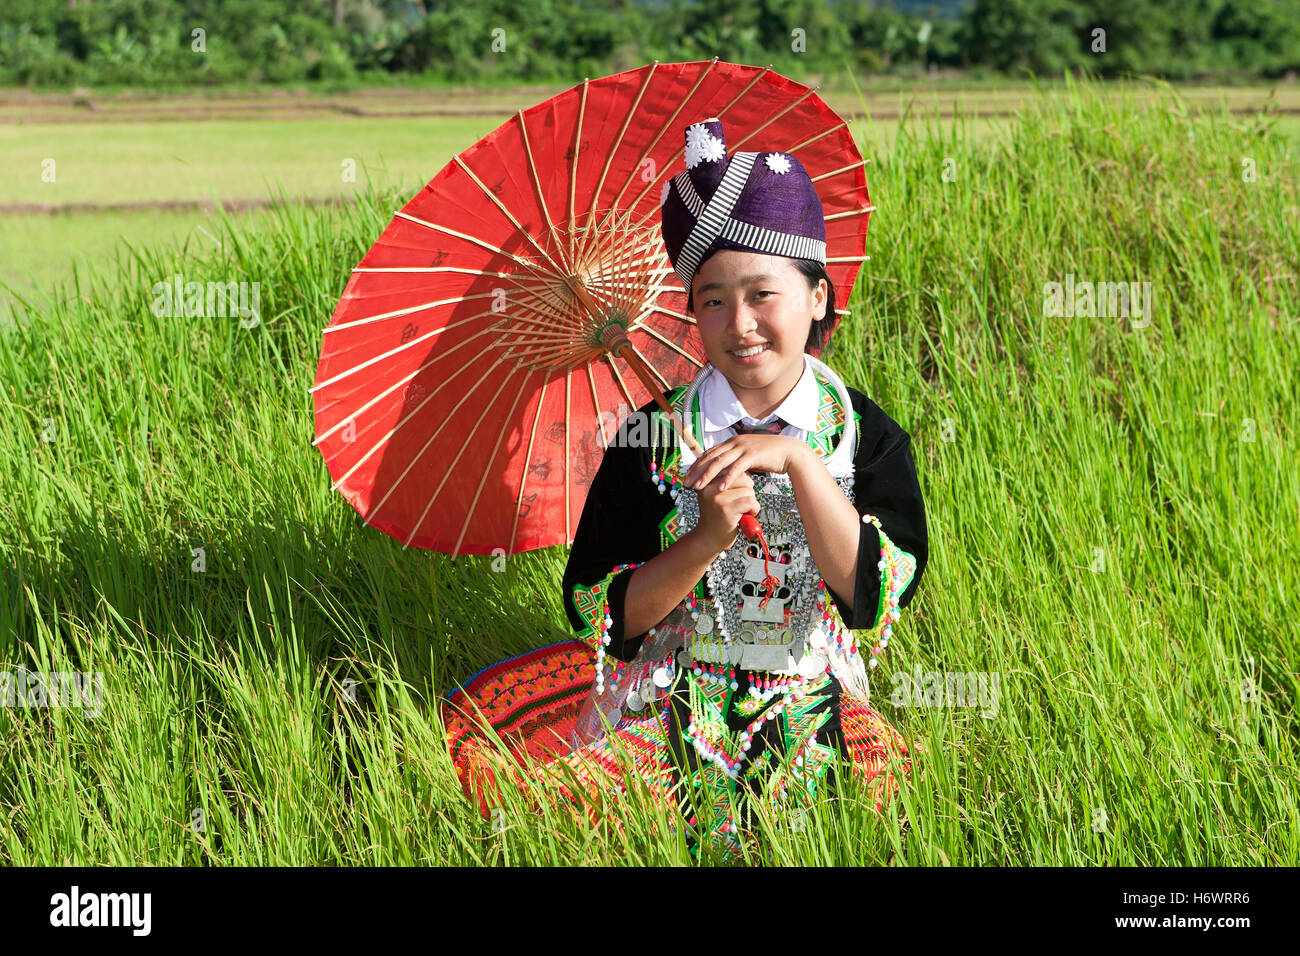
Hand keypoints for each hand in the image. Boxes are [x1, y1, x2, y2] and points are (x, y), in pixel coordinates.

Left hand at [682, 435, 809, 492]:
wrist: (789, 452)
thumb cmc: (769, 456)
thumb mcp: (748, 456)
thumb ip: (736, 460)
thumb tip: (725, 469)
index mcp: (732, 442)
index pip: (709, 454)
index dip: (696, 465)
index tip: (687, 476)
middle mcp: (735, 443)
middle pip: (710, 458)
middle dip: (696, 471)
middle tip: (686, 483)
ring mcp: (743, 448)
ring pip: (720, 462)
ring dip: (708, 475)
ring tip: (698, 487)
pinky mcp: (753, 455)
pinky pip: (737, 468)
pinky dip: (728, 478)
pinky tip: (721, 488)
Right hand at [692, 468, 757, 553]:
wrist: (708, 538)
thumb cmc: (716, 515)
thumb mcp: (715, 492)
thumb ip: (725, 477)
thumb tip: (742, 465)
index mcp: (706, 478)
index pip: (733, 467)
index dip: (741, 482)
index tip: (734, 494)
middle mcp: (709, 485)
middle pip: (743, 476)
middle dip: (746, 490)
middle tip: (736, 503)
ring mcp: (717, 497)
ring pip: (748, 489)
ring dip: (750, 501)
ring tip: (738, 510)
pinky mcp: (726, 508)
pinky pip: (751, 501)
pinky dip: (753, 510)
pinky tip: (743, 516)